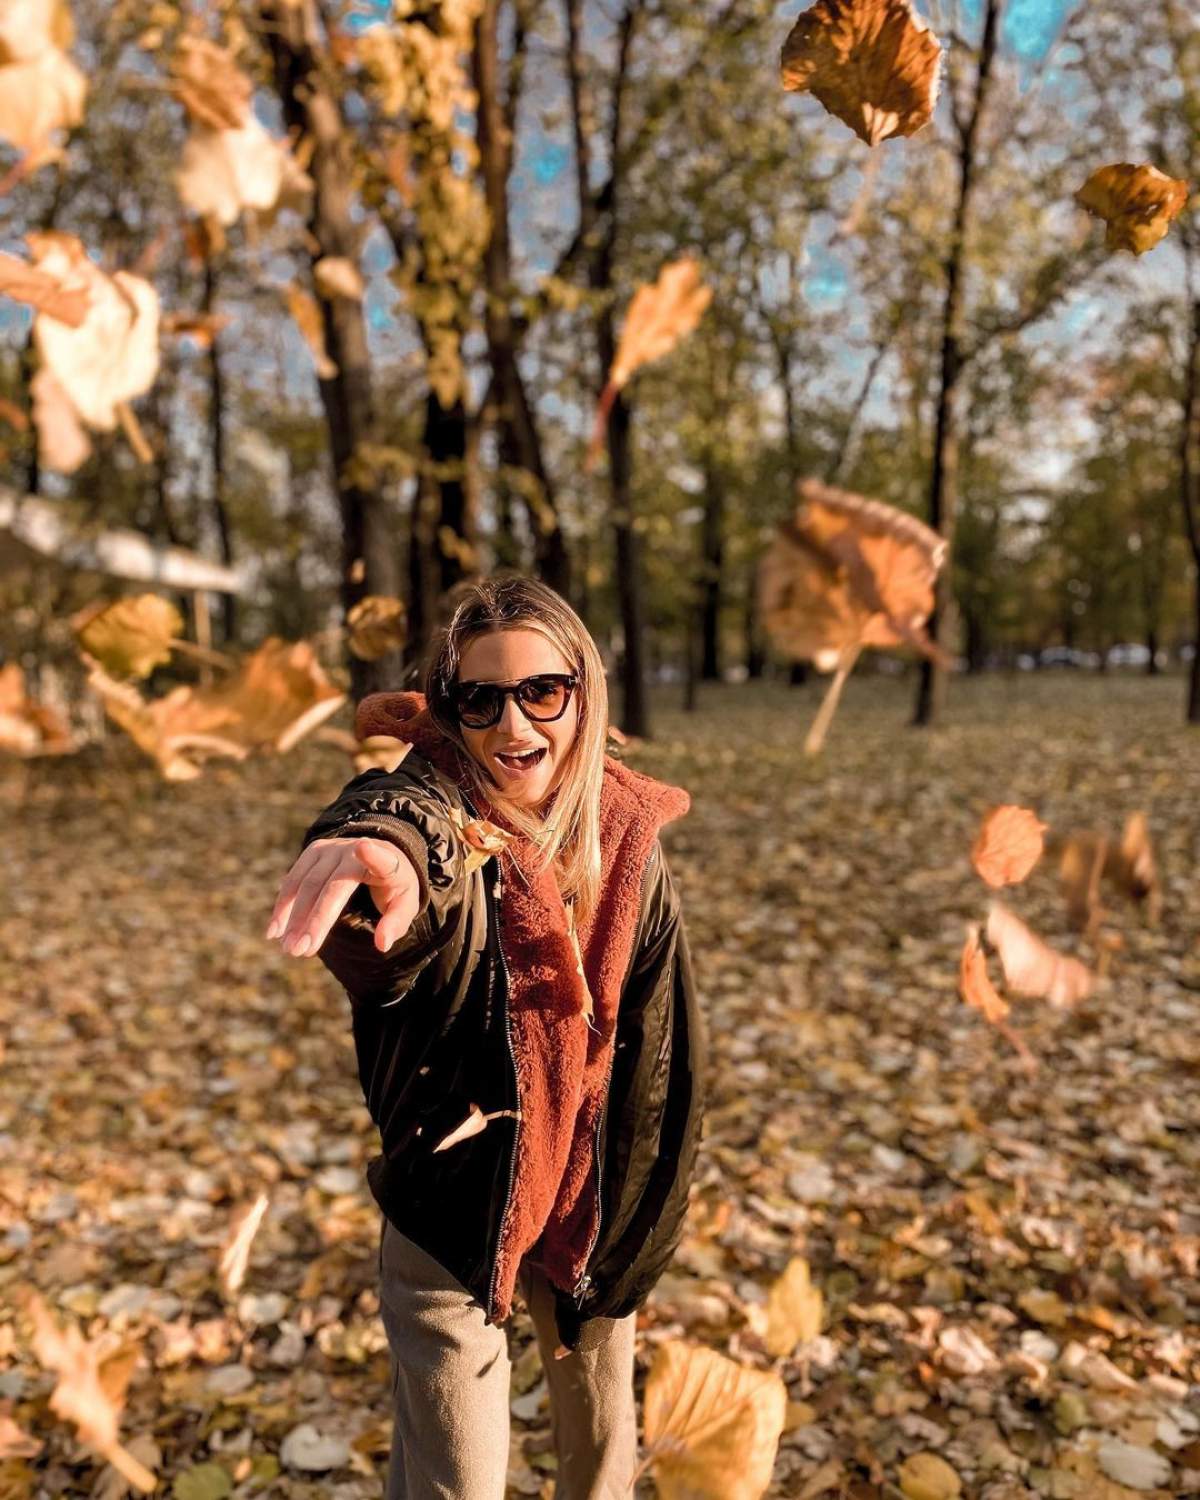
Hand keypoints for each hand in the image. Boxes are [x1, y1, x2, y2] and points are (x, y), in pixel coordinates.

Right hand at [265, 837, 422, 956]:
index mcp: (385, 861)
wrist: (378, 855)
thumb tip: (382, 944)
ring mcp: (330, 849)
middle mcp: (353, 851)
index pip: (380, 860)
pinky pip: (293, 880)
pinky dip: (282, 906)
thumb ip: (395, 923)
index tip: (363, 847)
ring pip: (306, 884)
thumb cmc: (392, 886)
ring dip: (293, 918)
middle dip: (313, 920)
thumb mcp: (404, 905)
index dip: (372, 855)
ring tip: (289, 948)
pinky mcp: (313, 852)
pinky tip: (275, 931)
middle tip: (300, 951)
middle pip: (330, 886)